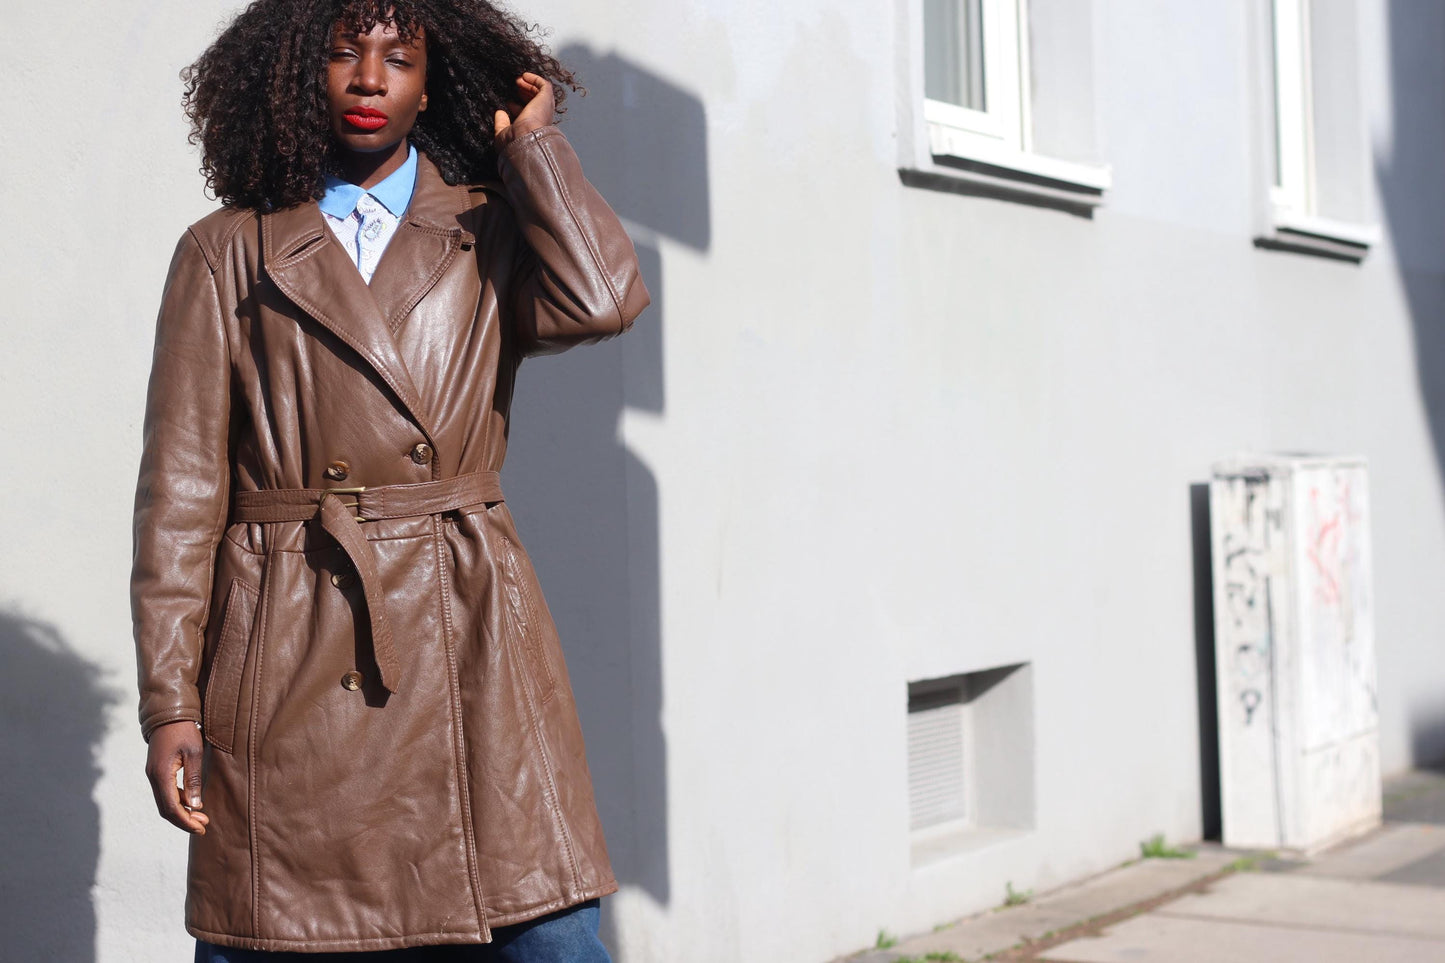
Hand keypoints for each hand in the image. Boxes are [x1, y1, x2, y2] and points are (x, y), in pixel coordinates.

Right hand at [145, 720, 209, 834]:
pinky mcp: (157, 771)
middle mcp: (153, 777)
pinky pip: (166, 792)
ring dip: (181, 812)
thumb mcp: (194, 753)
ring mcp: (153, 774)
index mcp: (161, 775)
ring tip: (201, 817)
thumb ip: (193, 779)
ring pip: (165, 802)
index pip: (171, 808)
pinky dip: (178, 801)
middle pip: (166, 809)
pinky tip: (192, 803)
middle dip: (184, 820)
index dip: (185, 821)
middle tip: (203, 826)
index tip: (200, 828)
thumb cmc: (184, 730)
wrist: (168, 713)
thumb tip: (195, 806)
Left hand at [493, 72, 554, 138]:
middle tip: (515, 87)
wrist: (525, 138)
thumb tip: (499, 112)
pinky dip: (535, 79)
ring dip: (529, 85)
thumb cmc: (515, 141)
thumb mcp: (503, 133)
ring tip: (518, 79)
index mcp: (533, 128)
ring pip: (540, 92)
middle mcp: (541, 118)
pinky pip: (544, 85)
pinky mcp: (546, 98)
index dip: (518, 106)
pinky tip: (525, 76)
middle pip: (535, 101)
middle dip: (525, 92)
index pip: (528, 114)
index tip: (508, 103)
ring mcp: (545, 107)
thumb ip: (501, 123)